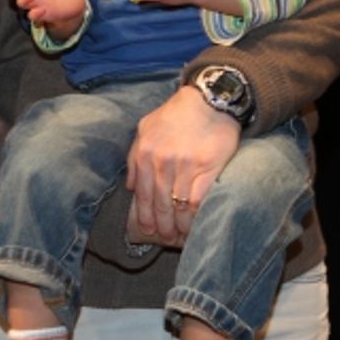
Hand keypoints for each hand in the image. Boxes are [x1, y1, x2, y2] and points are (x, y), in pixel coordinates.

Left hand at [127, 85, 239, 244]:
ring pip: (177, 206)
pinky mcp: (207, 168)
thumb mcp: (145, 129)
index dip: (145, 216)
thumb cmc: (174, 115)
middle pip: (159, 204)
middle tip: (164, 238)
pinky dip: (194, 216)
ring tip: (179, 237)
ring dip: (178, 225)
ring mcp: (184, 167)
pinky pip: (197, 200)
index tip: (147, 230)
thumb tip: (132, 187)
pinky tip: (194, 225)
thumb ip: (134, 157)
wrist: (207, 101)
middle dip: (161, 225)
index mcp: (144, 154)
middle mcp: (161, 163)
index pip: (143, 195)